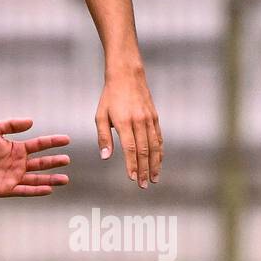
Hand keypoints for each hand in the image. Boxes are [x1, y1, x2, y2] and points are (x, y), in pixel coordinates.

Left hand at [0, 119, 69, 197]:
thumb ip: (12, 124)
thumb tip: (31, 122)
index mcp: (15, 149)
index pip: (38, 145)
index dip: (52, 142)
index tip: (66, 139)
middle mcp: (17, 163)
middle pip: (40, 163)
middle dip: (54, 162)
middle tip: (67, 160)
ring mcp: (13, 176)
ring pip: (36, 178)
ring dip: (51, 179)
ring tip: (65, 179)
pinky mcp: (7, 188)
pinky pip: (25, 190)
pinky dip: (37, 191)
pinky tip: (49, 189)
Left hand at [96, 65, 161, 187]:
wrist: (127, 75)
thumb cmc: (110, 97)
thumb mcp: (100, 115)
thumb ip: (103, 137)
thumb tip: (105, 157)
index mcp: (124, 122)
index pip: (130, 148)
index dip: (132, 165)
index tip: (133, 179)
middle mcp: (139, 121)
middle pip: (144, 150)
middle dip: (145, 170)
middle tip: (145, 185)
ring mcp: (149, 119)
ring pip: (155, 146)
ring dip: (155, 164)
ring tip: (154, 179)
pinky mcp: (155, 117)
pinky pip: (159, 137)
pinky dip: (160, 152)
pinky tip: (159, 162)